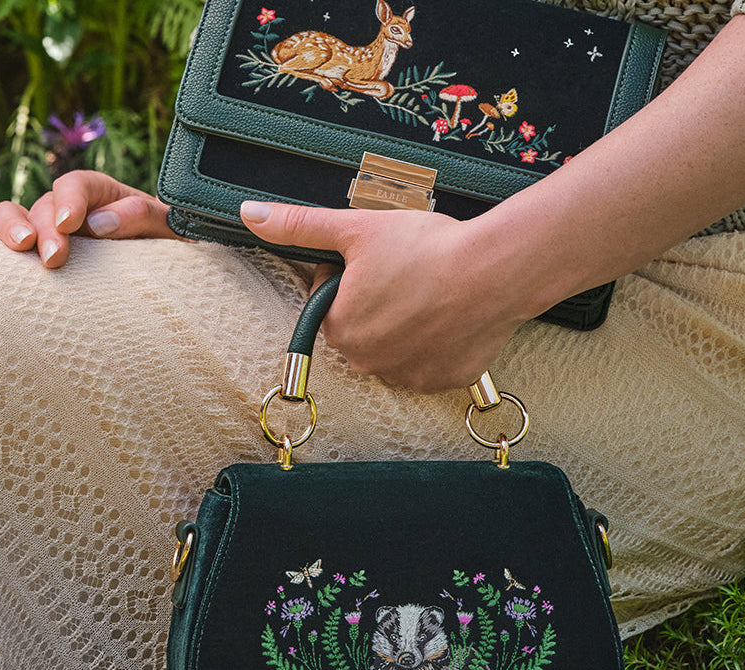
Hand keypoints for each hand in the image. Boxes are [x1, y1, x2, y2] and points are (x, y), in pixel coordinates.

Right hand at [0, 170, 182, 267]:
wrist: (158, 271)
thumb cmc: (165, 246)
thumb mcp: (167, 229)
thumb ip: (142, 217)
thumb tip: (100, 222)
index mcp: (101, 193)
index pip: (78, 185)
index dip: (70, 200)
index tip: (70, 224)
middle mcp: (67, 206)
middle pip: (43, 204)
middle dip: (44, 228)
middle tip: (52, 257)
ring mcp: (43, 226)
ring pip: (14, 215)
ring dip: (9, 228)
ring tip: (19, 248)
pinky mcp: (29, 250)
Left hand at [240, 201, 561, 392]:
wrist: (496, 269)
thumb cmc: (426, 246)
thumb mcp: (355, 227)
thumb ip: (299, 226)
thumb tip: (249, 214)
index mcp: (340, 329)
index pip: (332, 302)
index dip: (352, 275)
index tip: (378, 258)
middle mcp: (369, 362)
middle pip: (364, 328)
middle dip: (378, 303)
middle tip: (408, 272)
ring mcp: (410, 375)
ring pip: (398, 346)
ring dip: (407, 325)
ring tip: (432, 291)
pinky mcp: (446, 379)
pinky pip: (433, 362)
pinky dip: (439, 342)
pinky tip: (451, 315)